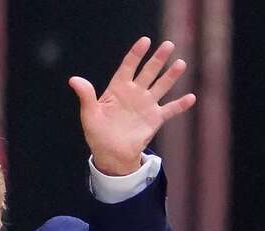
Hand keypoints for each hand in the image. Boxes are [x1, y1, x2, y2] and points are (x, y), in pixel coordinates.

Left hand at [69, 37, 195, 175]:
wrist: (111, 154)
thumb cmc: (97, 134)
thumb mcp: (89, 115)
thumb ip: (86, 96)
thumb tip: (73, 79)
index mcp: (118, 89)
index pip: (128, 66)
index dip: (136, 54)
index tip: (145, 41)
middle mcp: (134, 93)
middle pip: (148, 72)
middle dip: (158, 59)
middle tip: (168, 45)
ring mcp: (146, 105)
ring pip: (161, 86)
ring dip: (171, 76)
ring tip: (181, 63)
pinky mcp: (155, 119)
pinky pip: (170, 109)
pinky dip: (180, 104)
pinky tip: (191, 97)